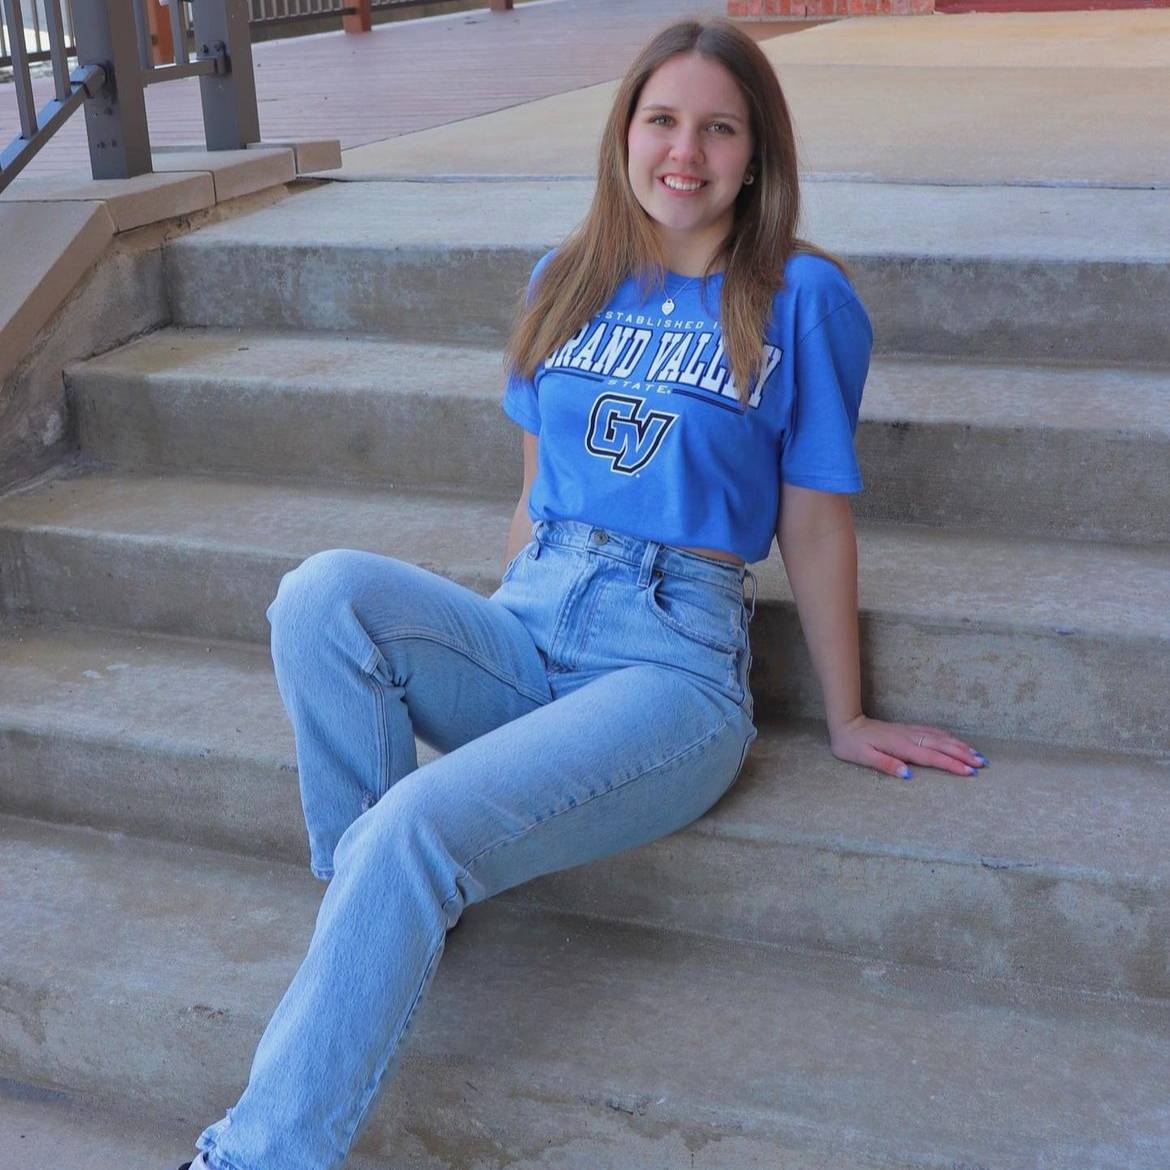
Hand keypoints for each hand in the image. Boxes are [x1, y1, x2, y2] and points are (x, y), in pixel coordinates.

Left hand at [829, 714, 987, 779]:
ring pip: (940, 737)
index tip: (969, 772)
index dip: (951, 764)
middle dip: (963, 755)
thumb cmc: (851, 745)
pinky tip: (955, 740)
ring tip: (977, 755)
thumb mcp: (863, 757)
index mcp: (900, 746)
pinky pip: (932, 732)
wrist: (846, 723)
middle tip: (982, 764)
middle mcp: (909, 737)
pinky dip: (947, 737)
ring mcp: (909, 731)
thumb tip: (907, 774)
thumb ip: (885, 764)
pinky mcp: (907, 729)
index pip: (931, 757)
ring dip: (959, 746)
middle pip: (941, 746)